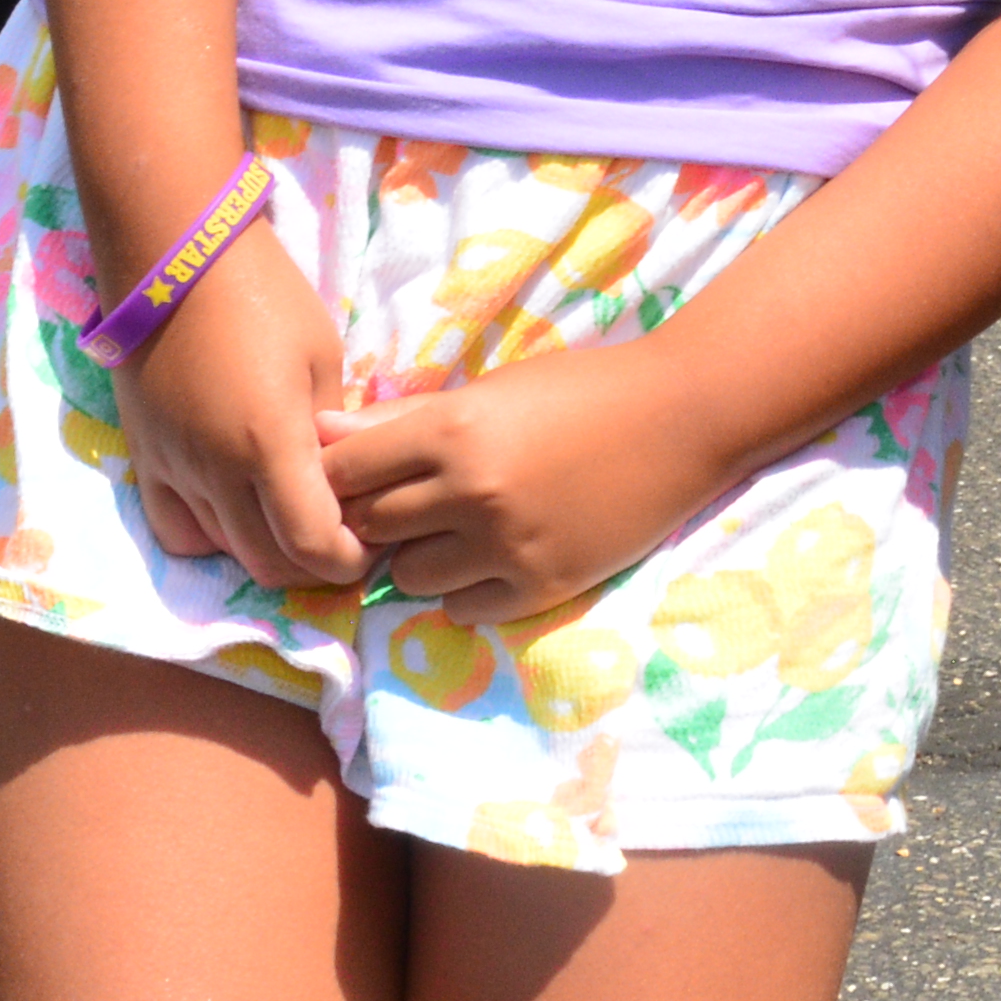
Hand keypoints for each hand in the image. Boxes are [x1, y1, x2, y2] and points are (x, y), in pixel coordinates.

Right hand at [116, 226, 369, 597]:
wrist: (174, 261)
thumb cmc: (264, 295)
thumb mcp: (322, 358)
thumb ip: (332, 430)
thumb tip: (342, 477)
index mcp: (270, 443)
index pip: (312, 544)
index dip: (347, 560)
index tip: (371, 542)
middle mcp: (215, 470)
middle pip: (268, 564)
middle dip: (313, 564)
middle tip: (342, 538)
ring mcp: (172, 469)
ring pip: (223, 552)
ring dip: (266, 551)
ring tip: (295, 522)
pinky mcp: (143, 460)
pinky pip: (176, 530)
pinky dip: (212, 539)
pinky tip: (238, 511)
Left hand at [317, 337, 740, 614]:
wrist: (681, 420)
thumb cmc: (581, 390)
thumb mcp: (489, 390)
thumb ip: (400, 419)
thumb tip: (318, 433)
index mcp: (452, 429)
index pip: (345, 473)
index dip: (340, 478)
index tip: (358, 478)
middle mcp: (470, 491)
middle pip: (370, 529)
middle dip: (377, 520)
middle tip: (408, 506)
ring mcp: (505, 545)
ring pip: (408, 578)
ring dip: (420, 559)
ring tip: (457, 532)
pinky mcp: (540, 586)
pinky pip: (461, 610)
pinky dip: (466, 590)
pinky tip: (494, 558)